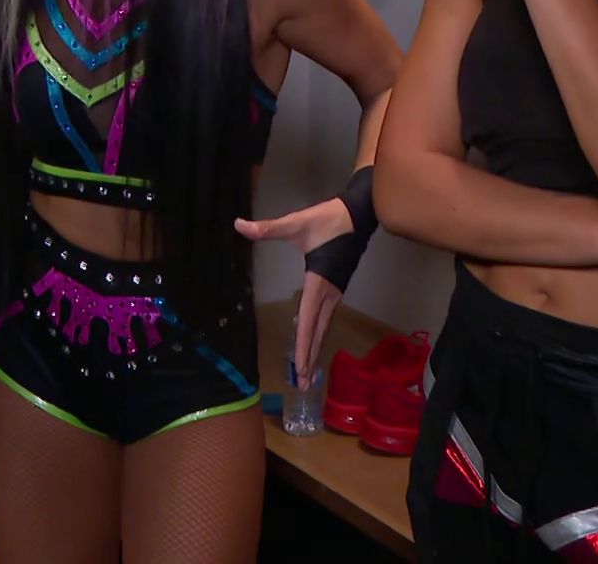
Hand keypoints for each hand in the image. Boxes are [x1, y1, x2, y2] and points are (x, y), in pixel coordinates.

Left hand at [235, 199, 353, 377]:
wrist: (358, 213)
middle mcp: (329, 293)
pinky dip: (319, 334)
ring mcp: (336, 292)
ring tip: (309, 372)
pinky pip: (326, 317)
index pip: (308, 320)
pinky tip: (314, 341)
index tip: (300, 368)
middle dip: (310, 357)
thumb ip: (267, 228)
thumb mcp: (295, 223)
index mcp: (318, 283)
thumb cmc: (327, 220)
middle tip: (303, 384)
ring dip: (316, 348)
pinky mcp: (337, 288)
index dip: (303, 344)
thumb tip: (239, 224)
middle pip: (318, 331)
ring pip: (324, 326)